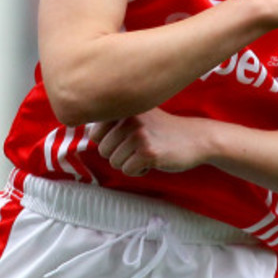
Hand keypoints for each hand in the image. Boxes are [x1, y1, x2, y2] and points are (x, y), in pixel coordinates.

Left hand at [89, 108, 209, 176]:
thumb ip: (113, 118)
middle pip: (103, 150)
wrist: (196, 138)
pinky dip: (139, 170)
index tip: (127, 138)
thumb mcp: (138, 115)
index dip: (109, 142)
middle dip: (120, 154)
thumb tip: (81, 125)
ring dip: (130, 162)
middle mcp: (129, 117)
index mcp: (124, 107)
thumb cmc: (163, 129)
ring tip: (148, 151)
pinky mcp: (148, 152)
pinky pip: (128, 170)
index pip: (94, 133)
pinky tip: (154, 160)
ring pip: (114, 162)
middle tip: (141, 146)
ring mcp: (139, 134)